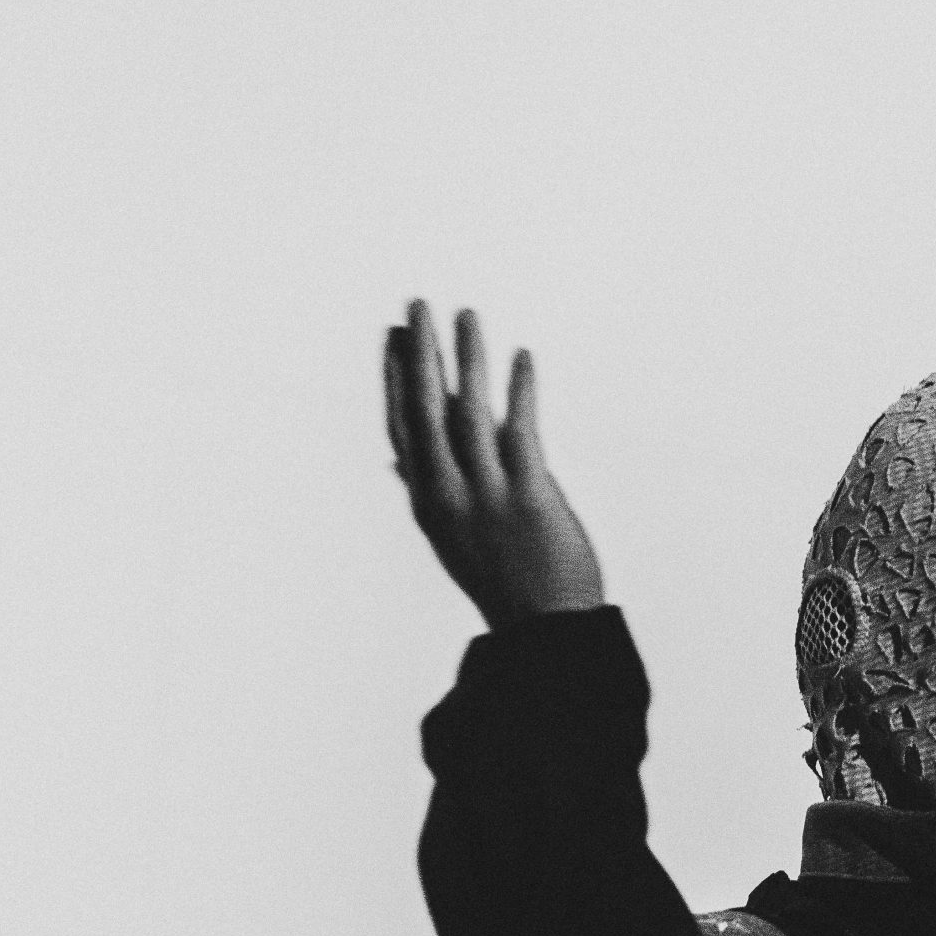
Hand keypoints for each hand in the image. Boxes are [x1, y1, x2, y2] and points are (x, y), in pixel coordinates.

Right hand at [383, 299, 604, 630]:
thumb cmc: (502, 580)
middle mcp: (450, 495)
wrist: (545, 629)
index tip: (390, 336)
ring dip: (468, 358)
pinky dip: (520, 391)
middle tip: (416, 306)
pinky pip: (521, 432)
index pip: (401, 427)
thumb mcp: (450, 539)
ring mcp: (488, 496)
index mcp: (428, 502)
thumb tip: (398, 459)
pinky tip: (522, 356)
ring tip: (466, 314)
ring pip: (469, 412)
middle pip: (426, 411)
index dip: (394, 378)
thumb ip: (425, 492)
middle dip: (419, 354)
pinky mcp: (530, 497)